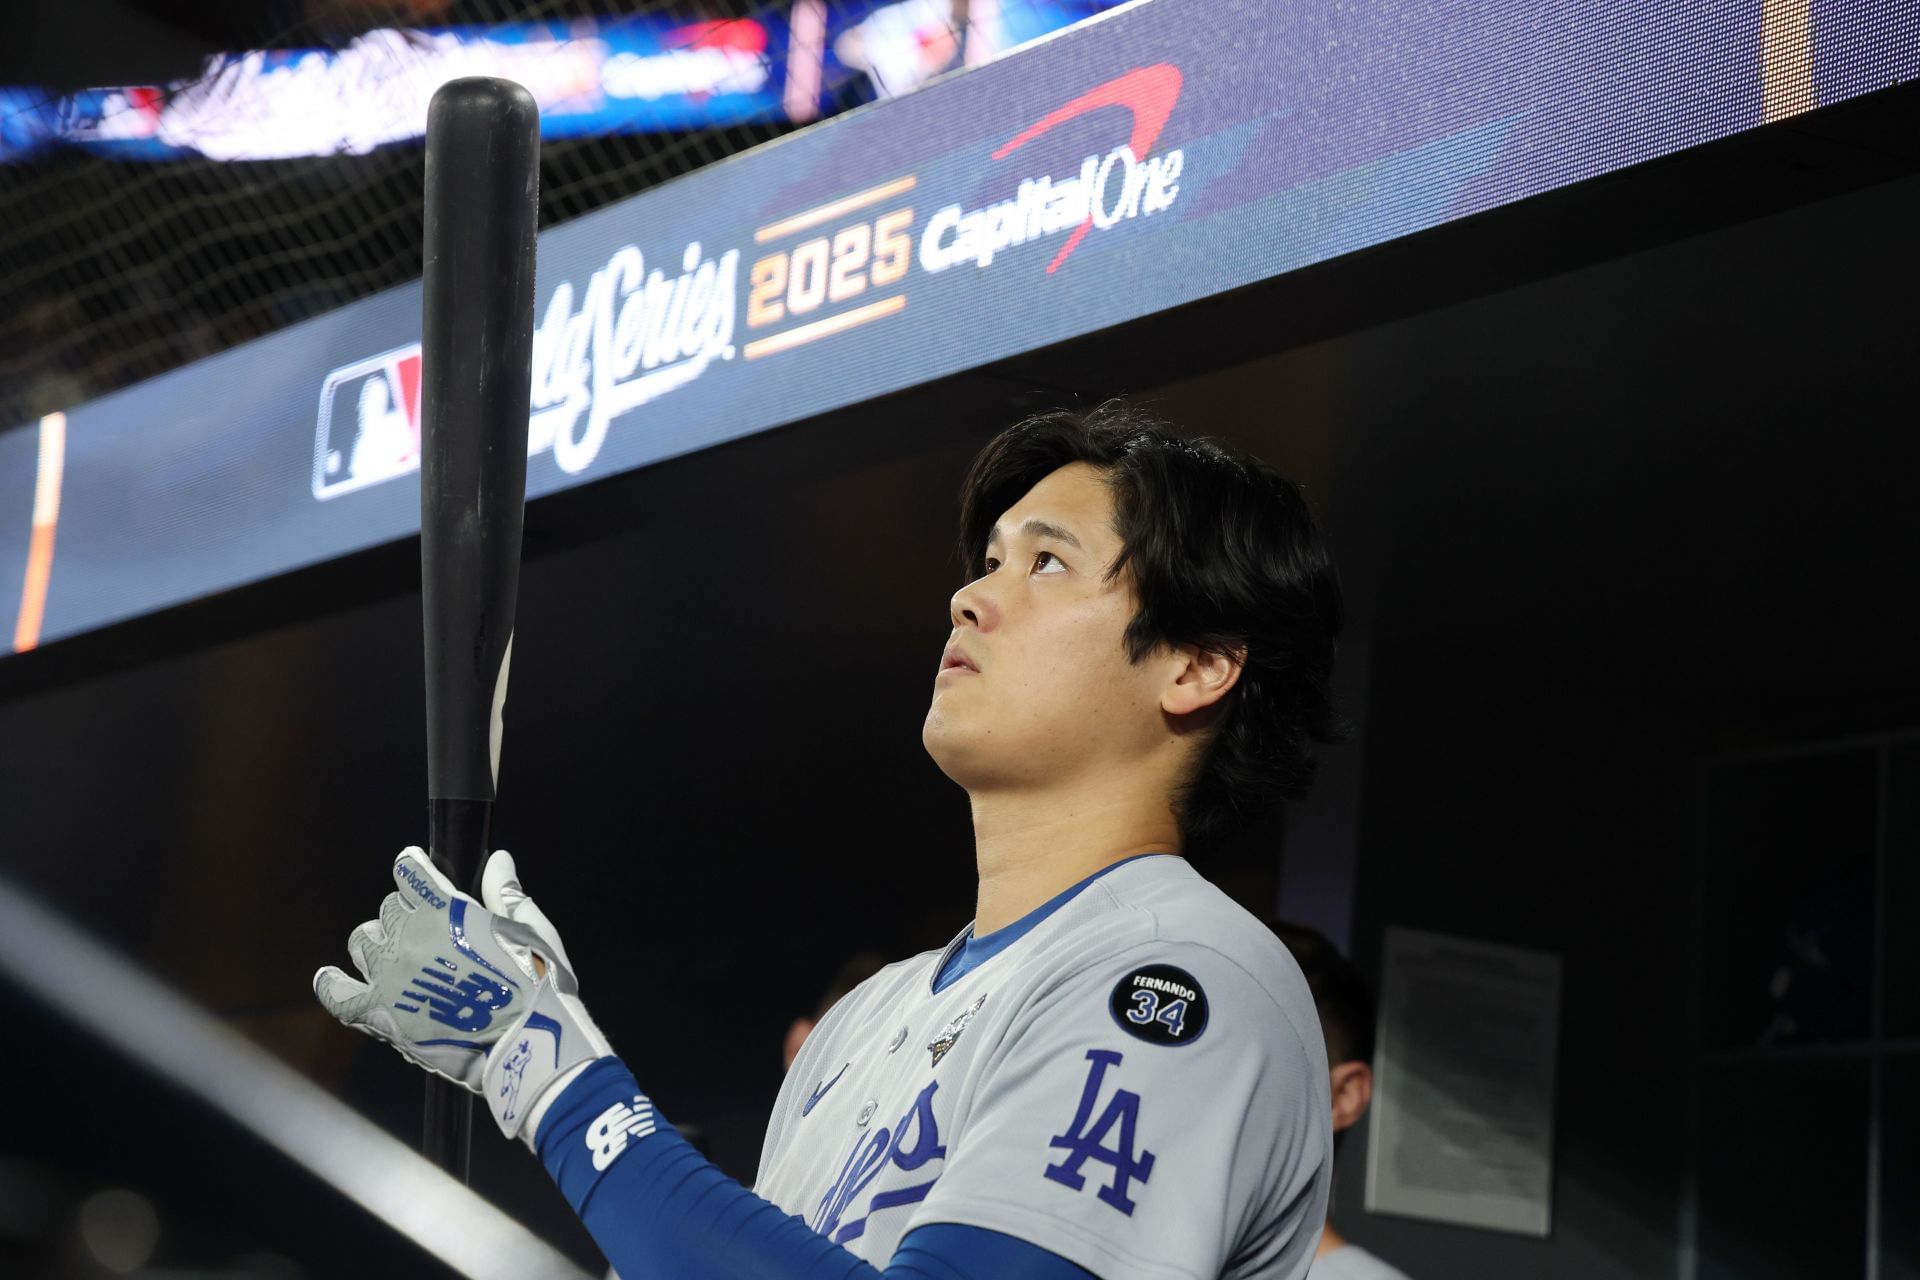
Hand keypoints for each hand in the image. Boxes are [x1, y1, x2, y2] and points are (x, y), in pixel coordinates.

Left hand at [314, 848, 610, 1139]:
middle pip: (388, 910)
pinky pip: (338, 994)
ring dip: (377, 945)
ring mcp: (388, 976)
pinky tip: (330, 977)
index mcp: (446, 910)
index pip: (410, 873)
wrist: (525, 1048)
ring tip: (395, 960)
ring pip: (362, 942)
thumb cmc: (538, 987)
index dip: (413, 870)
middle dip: (405, 916)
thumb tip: (498, 859)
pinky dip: (331, 984)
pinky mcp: (378, 1015)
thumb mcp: (533, 932)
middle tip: (427, 936)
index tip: (413, 869)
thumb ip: (507, 894)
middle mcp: (409, 936)